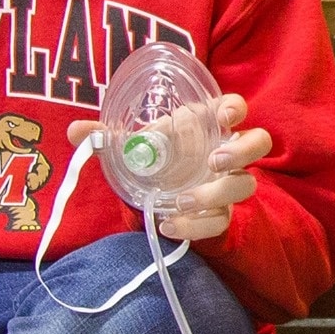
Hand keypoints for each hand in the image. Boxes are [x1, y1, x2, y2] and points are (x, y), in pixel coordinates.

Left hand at [69, 94, 271, 242]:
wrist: (164, 190)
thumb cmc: (159, 153)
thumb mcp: (137, 143)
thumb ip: (108, 137)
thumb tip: (76, 132)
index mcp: (209, 123)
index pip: (235, 107)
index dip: (235, 108)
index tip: (223, 116)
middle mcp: (227, 150)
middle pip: (259, 142)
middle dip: (242, 151)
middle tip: (214, 162)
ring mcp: (229, 182)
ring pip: (246, 185)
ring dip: (217, 193)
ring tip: (182, 201)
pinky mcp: (222, 212)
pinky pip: (220, 221)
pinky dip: (196, 226)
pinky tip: (169, 225)